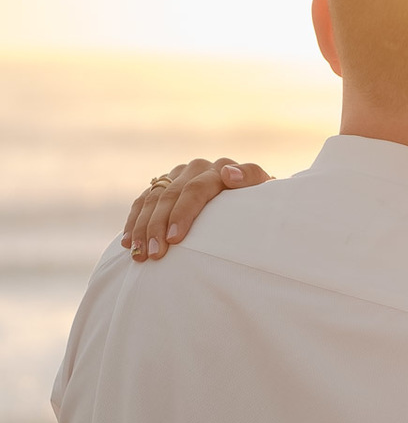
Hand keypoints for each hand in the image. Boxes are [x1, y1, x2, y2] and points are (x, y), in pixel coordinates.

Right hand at [122, 158, 272, 259]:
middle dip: (158, 226)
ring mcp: (178, 174)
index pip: (196, 189)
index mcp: (221, 169)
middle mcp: (197, 168)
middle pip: (170, 196)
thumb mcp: (264, 193)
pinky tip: (128, 243)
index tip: (175, 239)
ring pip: (153, 198)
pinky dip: (134, 222)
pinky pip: (143, 201)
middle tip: (154, 254)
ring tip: (139, 254)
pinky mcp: (164, 184)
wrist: (250, 199)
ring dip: (142, 227)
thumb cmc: (259, 205)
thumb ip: (252, 178)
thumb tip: (228, 174)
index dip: (183, 214)